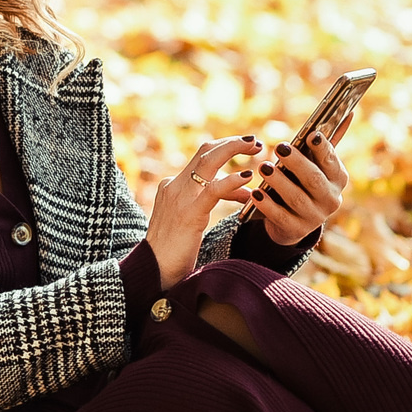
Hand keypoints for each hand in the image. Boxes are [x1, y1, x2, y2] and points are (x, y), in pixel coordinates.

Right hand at [146, 136, 260, 287]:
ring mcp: (180, 196)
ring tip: (257, 147)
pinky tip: (247, 177)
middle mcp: (174, 185)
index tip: (246, 151)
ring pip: (209, 160)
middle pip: (205, 151)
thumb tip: (239, 193)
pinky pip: (213, 189)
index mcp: (172, 186)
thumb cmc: (173, 252)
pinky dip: (232, 180)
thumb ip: (208, 202)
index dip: (225, 152)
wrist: (153, 270)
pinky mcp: (189, 212)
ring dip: (234, 148)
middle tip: (255, 142)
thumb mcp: (189, 220)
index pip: (201, 160)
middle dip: (232, 142)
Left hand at [253, 129, 347, 246]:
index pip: (331, 162)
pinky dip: (267, 205)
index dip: (322, 148)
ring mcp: (314, 217)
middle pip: (314, 179)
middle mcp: (331, 199)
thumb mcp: (315, 165)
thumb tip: (348, 112)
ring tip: (263, 167)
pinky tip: (256, 194)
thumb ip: (326, 143)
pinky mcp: (296, 230)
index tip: (311, 134)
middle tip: (280, 148)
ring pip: (296, 198)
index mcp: (338, 179)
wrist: (292, 222)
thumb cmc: (303, 183)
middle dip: (297, 163)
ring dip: (279, 181)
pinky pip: (280, 216)